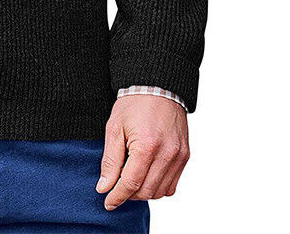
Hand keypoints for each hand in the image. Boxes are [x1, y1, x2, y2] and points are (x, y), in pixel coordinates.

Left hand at [96, 95, 189, 209]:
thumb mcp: (114, 128)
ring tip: (130, 179)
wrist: (157, 86)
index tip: (107, 202)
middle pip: (146, 191)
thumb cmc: (133, 104)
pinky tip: (146, 176)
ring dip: (143, 192)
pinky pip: (172, 185)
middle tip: (115, 188)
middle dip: (129, 195)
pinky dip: (158, 186)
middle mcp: (167, 154)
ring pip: (160, 191)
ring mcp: (179, 156)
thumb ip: (110, 160)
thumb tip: (104, 187)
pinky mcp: (185, 156)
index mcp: (147, 145)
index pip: (131, 183)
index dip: (117, 196)